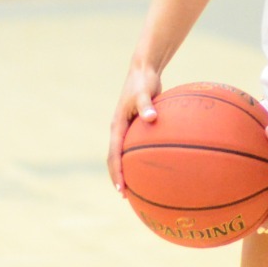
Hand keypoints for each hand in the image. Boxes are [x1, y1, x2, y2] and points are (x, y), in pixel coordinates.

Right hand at [108, 65, 161, 192]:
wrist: (143, 70)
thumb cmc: (143, 80)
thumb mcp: (144, 92)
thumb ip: (147, 105)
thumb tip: (152, 118)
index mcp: (117, 126)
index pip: (113, 154)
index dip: (116, 173)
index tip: (121, 189)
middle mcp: (119, 130)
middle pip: (115, 159)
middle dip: (118, 178)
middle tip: (126, 196)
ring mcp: (126, 129)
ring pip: (124, 155)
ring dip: (127, 171)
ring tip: (137, 188)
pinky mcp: (136, 126)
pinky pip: (135, 147)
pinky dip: (140, 159)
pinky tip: (153, 166)